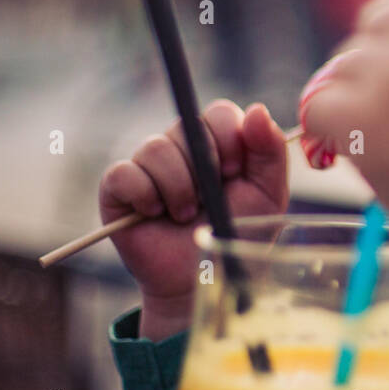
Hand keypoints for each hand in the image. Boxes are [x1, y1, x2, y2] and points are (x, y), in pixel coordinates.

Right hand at [97, 100, 287, 336]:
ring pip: (156, 148)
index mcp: (218, 141)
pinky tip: (155, 214)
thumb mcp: (267, 194)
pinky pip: (124, 173)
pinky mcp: (119, 187)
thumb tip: (257, 110)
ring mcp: (148, 164)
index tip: (235, 174)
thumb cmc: (237, 233)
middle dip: (204, 169)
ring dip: (177, 188)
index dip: (228, 139)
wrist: (204, 279)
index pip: (218, 112)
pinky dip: (144, 195)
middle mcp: (182, 145)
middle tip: (209, 200)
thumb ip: (270, 151)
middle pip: (186, 126)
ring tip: (185, 215)